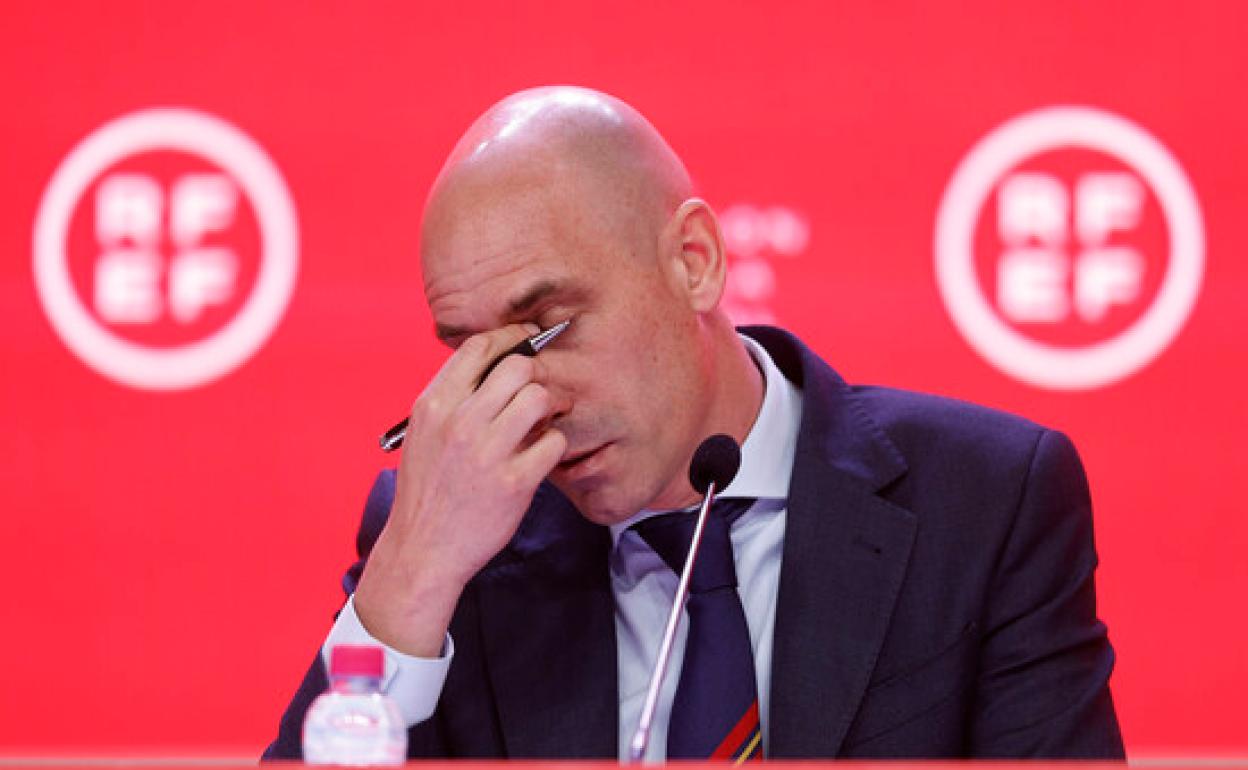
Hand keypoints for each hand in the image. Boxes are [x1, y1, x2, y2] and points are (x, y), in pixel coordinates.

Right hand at [352, 323, 568, 655]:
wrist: (422, 549)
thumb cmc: (427, 490)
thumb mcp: (423, 434)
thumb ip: (452, 399)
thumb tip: (494, 367)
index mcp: (434, 405)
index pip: (479, 348)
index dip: (511, 337)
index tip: (528, 338)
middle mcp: (459, 422)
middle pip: (517, 367)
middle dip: (535, 374)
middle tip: (540, 391)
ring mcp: (488, 451)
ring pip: (539, 398)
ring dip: (549, 407)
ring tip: (545, 423)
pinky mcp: (514, 481)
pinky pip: (554, 442)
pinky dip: (554, 445)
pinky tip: (542, 455)